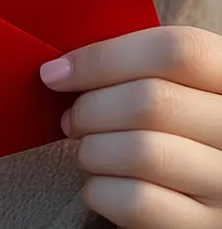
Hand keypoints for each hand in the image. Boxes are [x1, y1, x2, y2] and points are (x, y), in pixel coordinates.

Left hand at [40, 26, 221, 228]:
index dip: (104, 58)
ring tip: (89, 149)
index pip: (174, 51)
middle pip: (151, 101)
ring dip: (93, 150)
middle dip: (90, 108)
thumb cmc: (169, 121)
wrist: (195, 186)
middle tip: (71, 118)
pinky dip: (100, 190)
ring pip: (141, 152)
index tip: (58, 72)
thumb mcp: (170, 81)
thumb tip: (63, 68)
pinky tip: (102, 183)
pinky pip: (136, 202)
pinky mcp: (205, 227)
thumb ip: (133, 65)